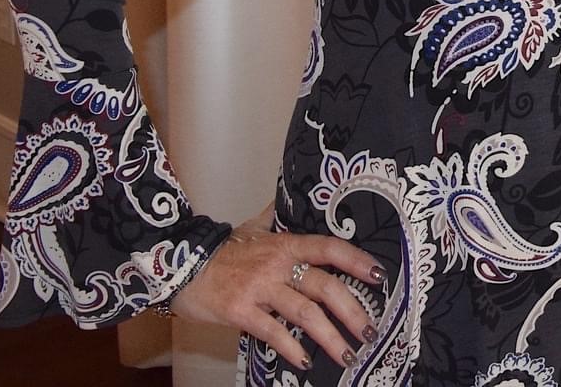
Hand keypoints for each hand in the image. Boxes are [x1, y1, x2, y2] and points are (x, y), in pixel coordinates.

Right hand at [170, 208, 387, 372]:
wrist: (181, 266)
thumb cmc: (222, 250)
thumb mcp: (252, 227)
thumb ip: (276, 217)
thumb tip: (288, 199)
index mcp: (285, 243)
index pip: (329, 247)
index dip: (356, 260)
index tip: (379, 275)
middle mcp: (277, 264)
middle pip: (325, 285)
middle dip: (353, 310)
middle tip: (370, 331)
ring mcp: (260, 288)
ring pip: (305, 312)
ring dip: (330, 336)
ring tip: (348, 354)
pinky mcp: (241, 311)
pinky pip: (273, 332)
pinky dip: (292, 348)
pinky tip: (305, 361)